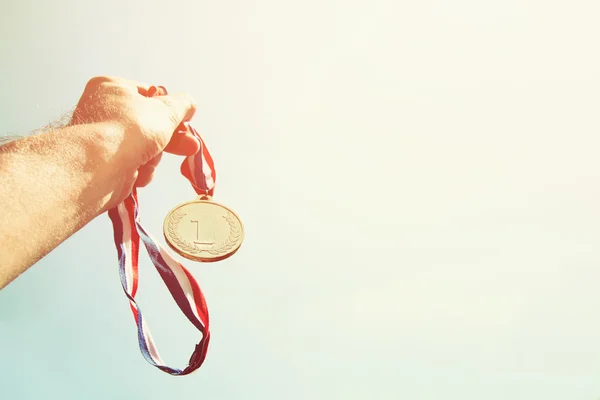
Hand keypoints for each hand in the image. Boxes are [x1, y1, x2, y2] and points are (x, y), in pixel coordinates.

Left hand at [70, 76, 198, 206]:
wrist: (97, 168)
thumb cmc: (129, 130)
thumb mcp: (165, 111)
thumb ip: (182, 104)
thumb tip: (189, 103)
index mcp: (111, 88)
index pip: (148, 93)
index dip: (169, 108)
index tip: (184, 121)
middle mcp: (102, 111)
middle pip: (148, 124)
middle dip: (171, 139)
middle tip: (190, 147)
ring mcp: (103, 139)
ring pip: (144, 148)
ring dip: (153, 157)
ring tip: (149, 161)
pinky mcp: (105, 165)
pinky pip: (133, 166)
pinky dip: (140, 171)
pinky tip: (138, 172)